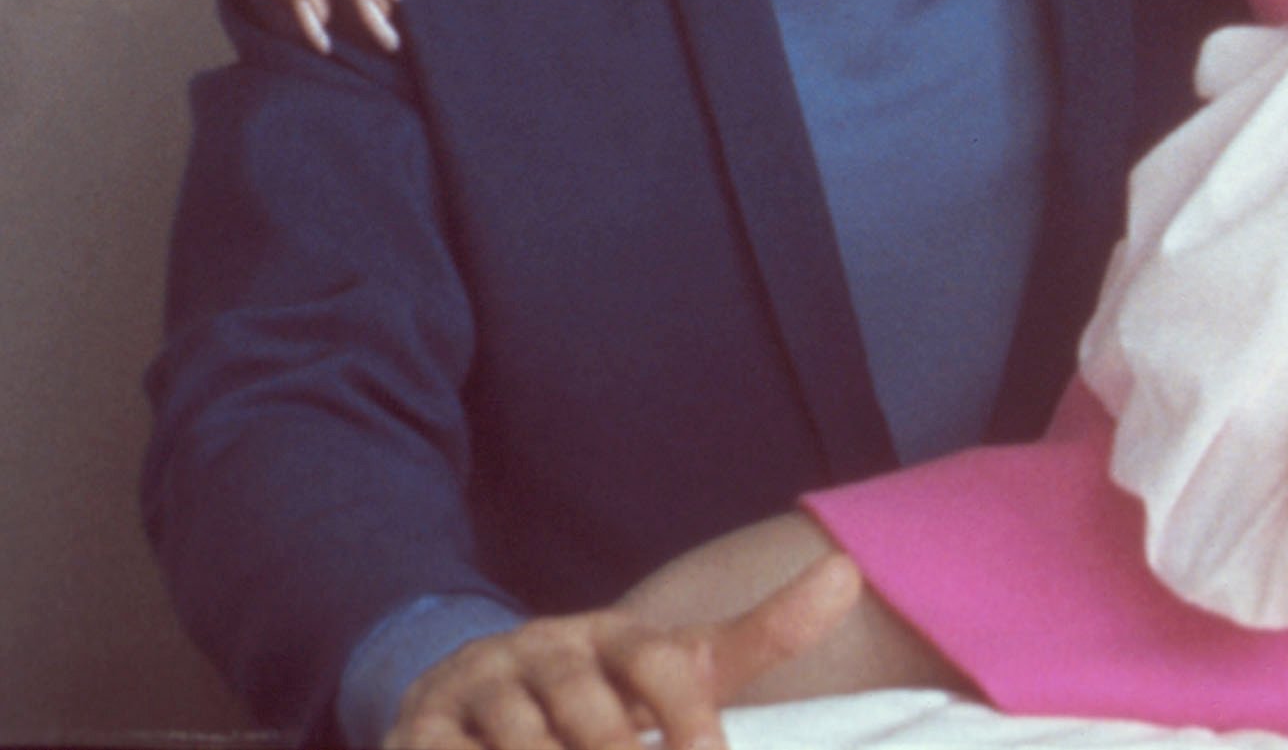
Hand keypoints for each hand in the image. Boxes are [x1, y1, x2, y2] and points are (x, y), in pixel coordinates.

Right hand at [388, 558, 860, 749]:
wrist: (470, 685)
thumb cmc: (599, 692)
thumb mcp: (674, 665)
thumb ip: (758, 636)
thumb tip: (850, 572)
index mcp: (613, 638)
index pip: (660, 662)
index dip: (686, 711)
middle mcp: (547, 652)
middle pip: (586, 707)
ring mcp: (480, 689)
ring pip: (517, 737)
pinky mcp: (420, 732)